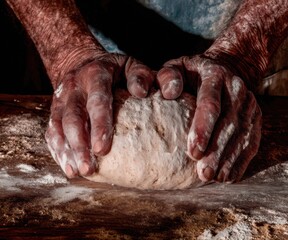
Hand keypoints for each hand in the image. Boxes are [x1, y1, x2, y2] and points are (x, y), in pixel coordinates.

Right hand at [45, 54, 153, 177]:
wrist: (82, 62)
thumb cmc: (114, 69)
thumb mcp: (131, 65)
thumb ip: (140, 75)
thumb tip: (141, 92)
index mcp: (95, 74)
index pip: (97, 100)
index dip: (98, 125)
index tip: (102, 149)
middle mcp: (75, 87)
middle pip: (72, 118)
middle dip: (79, 145)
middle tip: (88, 168)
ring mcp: (61, 99)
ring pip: (58, 127)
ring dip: (66, 151)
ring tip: (76, 172)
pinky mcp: (55, 111)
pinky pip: (52, 131)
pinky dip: (58, 150)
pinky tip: (68, 167)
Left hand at [157, 55, 261, 181]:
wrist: (228, 66)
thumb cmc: (193, 72)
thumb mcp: (177, 67)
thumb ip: (167, 76)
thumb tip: (169, 93)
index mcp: (215, 76)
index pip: (210, 103)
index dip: (203, 129)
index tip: (193, 152)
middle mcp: (236, 89)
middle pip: (229, 123)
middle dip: (217, 151)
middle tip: (204, 174)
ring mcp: (249, 104)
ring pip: (242, 135)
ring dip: (230, 159)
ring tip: (216, 179)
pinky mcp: (256, 117)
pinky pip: (251, 141)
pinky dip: (241, 160)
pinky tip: (229, 176)